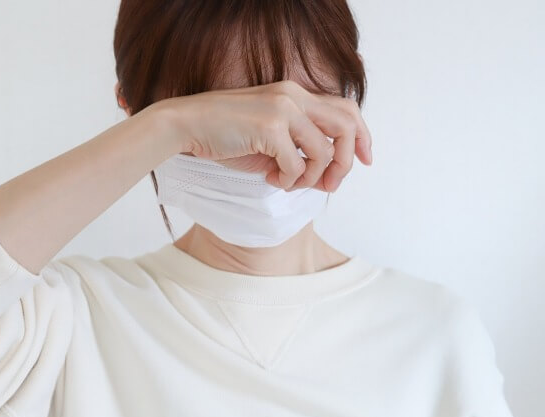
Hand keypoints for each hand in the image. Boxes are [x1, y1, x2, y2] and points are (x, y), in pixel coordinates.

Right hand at [151, 80, 371, 191]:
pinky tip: (269, 180)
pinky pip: (296, 166)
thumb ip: (299, 146)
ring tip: (287, 182)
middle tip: (330, 185)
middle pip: (346, 127)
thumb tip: (326, 174)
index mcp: (296, 94)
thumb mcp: (269, 136)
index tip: (366, 161)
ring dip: (310, 177)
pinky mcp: (269, 128)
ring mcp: (282, 109)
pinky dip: (287, 181)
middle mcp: (294, 96)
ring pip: (323, 152)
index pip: (347, 110)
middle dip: (345, 162)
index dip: (363, 137)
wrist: (186, 126)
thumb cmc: (225, 134)